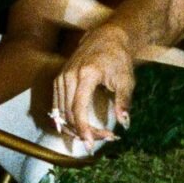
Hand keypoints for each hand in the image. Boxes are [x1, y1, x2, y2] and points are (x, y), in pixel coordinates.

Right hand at [51, 20, 134, 145]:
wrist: (106, 37)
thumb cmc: (118, 58)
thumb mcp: (126, 80)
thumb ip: (124, 102)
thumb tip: (124, 123)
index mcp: (85, 74)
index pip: (78, 108)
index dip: (83, 129)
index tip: (90, 144)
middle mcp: (68, 76)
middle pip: (68, 114)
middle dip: (83, 131)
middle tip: (103, 139)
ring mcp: (61, 78)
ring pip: (60, 113)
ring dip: (74, 128)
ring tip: (94, 135)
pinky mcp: (59, 81)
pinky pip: (57, 107)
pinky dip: (66, 120)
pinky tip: (80, 128)